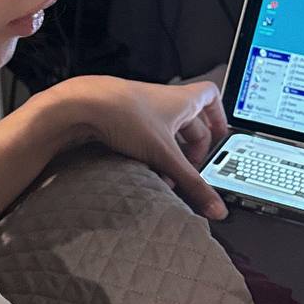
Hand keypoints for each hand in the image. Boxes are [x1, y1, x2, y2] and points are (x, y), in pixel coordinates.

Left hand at [53, 76, 230, 218]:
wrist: (83, 106)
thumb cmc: (126, 114)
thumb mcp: (165, 155)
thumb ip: (191, 183)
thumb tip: (215, 207)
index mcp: (182, 100)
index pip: (211, 97)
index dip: (219, 116)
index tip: (220, 135)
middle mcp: (164, 101)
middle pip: (190, 123)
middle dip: (192, 149)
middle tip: (190, 170)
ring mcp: (144, 109)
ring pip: (166, 132)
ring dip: (170, 154)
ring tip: (165, 174)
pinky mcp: (125, 118)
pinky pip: (146, 136)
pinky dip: (150, 153)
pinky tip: (143, 169)